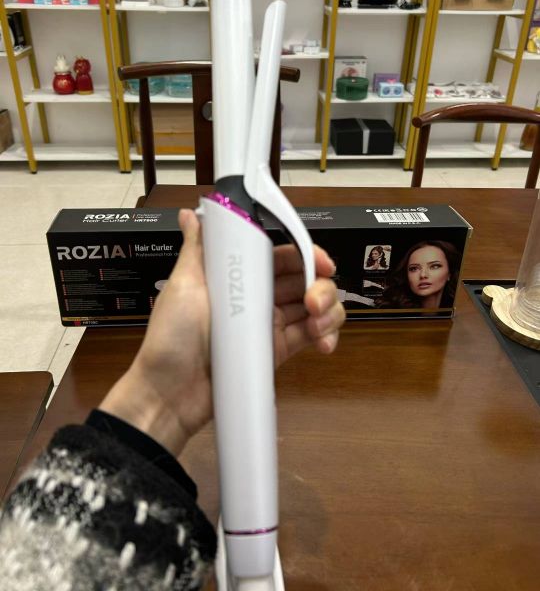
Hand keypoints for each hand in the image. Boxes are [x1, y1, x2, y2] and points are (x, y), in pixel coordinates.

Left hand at [100, 209, 344, 455]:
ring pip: (315, 305)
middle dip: (321, 283)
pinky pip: (311, 335)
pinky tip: (323, 340)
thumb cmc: (171, 337)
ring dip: (329, 308)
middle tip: (314, 300)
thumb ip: (197, 248)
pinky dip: (326, 334)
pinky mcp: (278, 352)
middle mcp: (257, 297)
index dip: (306, 254)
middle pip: (304, 279)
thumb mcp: (183, 285)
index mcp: (238, 276)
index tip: (321, 262)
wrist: (169, 394)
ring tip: (319, 322)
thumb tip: (191, 214)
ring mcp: (269, 324)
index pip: (281, 255)